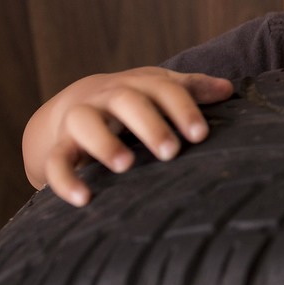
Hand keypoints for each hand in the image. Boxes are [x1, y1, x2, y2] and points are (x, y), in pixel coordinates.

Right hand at [22, 67, 232, 206]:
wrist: (77, 102)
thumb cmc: (134, 99)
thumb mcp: (160, 89)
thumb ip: (192, 89)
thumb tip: (228, 90)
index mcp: (138, 84)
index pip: (164, 90)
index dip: (182, 110)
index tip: (200, 135)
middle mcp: (108, 97)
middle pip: (127, 101)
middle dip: (149, 125)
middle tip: (171, 151)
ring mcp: (80, 120)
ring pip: (85, 123)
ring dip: (104, 143)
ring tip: (125, 165)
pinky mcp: (58, 146)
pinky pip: (56, 161)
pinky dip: (65, 179)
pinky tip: (84, 199)